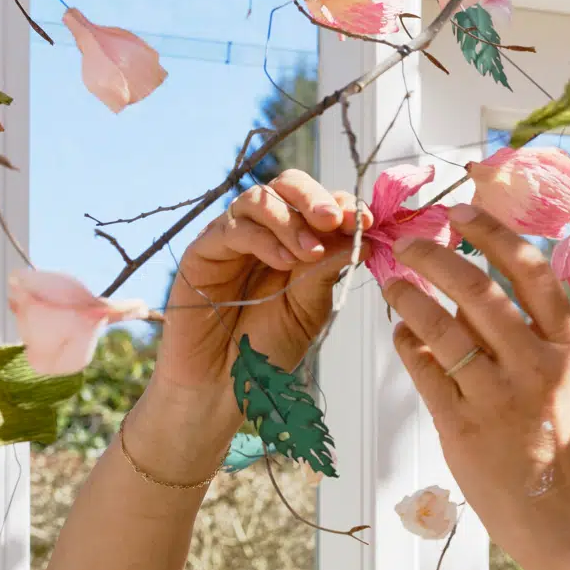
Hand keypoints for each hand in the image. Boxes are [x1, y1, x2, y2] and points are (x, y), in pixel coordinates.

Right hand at [153, 170, 371, 405]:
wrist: (225, 384)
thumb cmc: (269, 346)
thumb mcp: (310, 307)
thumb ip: (327, 270)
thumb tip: (360, 239)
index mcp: (297, 240)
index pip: (320, 204)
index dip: (344, 206)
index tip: (366, 223)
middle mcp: (265, 231)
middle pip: (287, 185)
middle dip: (316, 199)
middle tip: (335, 220)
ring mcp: (233, 237)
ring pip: (260, 198)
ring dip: (291, 220)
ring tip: (309, 252)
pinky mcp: (204, 250)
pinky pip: (232, 227)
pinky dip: (262, 238)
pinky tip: (283, 262)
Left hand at [381, 205, 569, 568]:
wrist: (564, 519)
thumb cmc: (564, 447)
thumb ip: (536, 338)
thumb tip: (479, 286)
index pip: (530, 271)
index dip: (492, 232)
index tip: (462, 211)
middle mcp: (536, 366)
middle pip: (476, 289)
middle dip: (433, 256)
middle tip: (408, 244)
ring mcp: (498, 397)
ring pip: (439, 326)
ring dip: (409, 297)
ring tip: (392, 285)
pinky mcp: (462, 427)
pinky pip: (423, 370)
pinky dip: (407, 344)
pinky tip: (401, 335)